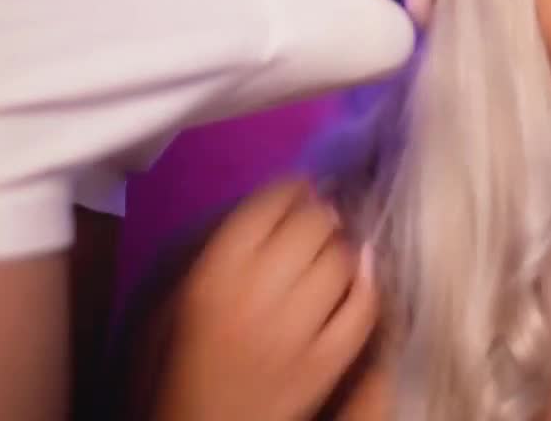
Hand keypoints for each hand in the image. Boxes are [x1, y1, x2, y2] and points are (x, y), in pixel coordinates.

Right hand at [155, 179, 377, 420]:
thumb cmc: (184, 364)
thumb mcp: (182, 298)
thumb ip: (223, 251)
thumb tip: (274, 207)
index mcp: (213, 275)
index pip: (265, 207)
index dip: (291, 188)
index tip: (301, 186)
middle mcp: (254, 296)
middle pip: (310, 226)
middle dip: (320, 213)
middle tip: (322, 215)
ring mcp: (295, 332)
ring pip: (340, 261)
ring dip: (342, 246)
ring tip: (335, 246)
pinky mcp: (324, 363)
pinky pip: (362, 309)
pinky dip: (368, 284)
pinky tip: (362, 274)